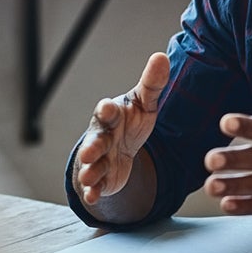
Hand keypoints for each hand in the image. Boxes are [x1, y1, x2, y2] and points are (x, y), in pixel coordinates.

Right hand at [75, 52, 169, 204]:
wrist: (121, 148)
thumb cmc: (131, 121)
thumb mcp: (144, 103)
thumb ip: (152, 83)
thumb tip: (161, 56)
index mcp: (112, 115)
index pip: (108, 111)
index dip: (107, 110)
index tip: (108, 107)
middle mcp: (102, 136)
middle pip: (95, 140)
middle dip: (92, 145)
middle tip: (90, 151)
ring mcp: (99, 158)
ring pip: (92, 164)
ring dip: (91, 170)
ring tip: (90, 175)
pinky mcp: (101, 178)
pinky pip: (95, 185)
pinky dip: (93, 191)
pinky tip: (94, 195)